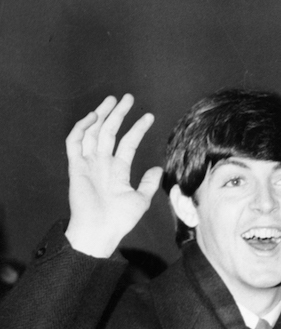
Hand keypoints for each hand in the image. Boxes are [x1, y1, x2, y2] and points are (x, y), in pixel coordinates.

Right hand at [64, 94, 162, 256]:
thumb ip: (148, 183)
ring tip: (113, 101)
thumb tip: (158, 168)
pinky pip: (74, 142)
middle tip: (127, 97)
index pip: (128, 143)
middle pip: (109, 132)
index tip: (149, 116)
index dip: (138, 129)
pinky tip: (93, 117)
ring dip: (102, 115)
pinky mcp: (76, 166)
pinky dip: (81, 128)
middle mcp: (102, 163)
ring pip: (93, 132)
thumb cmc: (119, 220)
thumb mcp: (140, 200)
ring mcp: (88, 163)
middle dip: (118, 114)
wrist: (101, 230)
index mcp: (118, 169)